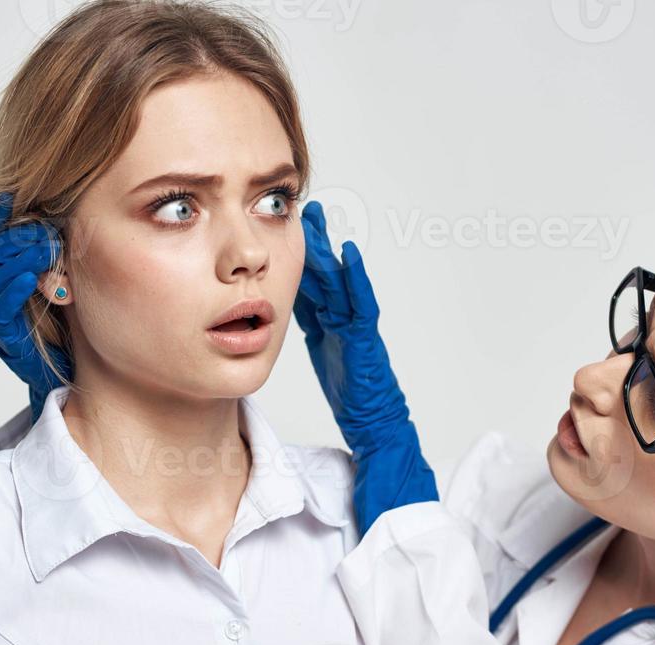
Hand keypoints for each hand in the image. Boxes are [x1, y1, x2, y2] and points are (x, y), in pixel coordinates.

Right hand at [0, 193, 69, 421]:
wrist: (64, 369)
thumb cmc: (64, 320)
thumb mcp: (62, 277)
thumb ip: (57, 250)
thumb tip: (70, 217)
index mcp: (2, 267)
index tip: (12, 196)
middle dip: (17, 235)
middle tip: (45, 227)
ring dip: (21, 257)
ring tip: (44, 246)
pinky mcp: (3, 333)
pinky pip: (2, 307)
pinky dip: (14, 289)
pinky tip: (29, 277)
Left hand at [294, 200, 437, 532]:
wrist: (376, 424)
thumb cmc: (351, 394)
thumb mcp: (319, 351)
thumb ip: (307, 325)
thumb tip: (278, 304)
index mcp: (330, 322)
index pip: (312, 281)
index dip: (299, 256)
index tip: (285, 229)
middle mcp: (345, 318)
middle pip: (326, 273)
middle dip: (314, 243)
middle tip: (304, 211)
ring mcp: (358, 327)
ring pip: (341, 282)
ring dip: (329, 250)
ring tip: (319, 221)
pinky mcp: (367, 340)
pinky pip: (362, 304)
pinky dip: (357, 279)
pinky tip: (349, 254)